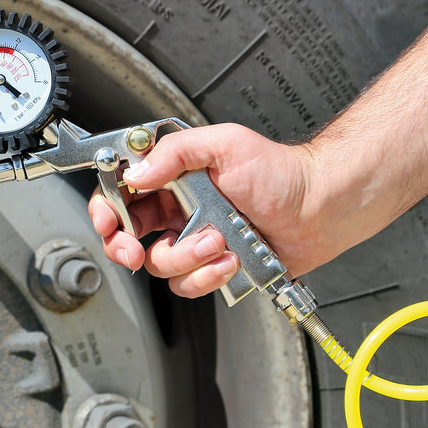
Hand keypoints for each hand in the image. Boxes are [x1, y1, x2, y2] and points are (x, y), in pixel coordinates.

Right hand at [88, 123, 331, 297]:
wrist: (321, 208)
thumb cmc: (281, 172)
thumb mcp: (224, 144)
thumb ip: (175, 152)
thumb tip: (137, 173)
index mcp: (173, 178)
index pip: (122, 192)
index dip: (106, 208)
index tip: (109, 220)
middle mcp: (178, 210)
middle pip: (127, 235)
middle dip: (124, 246)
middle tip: (133, 251)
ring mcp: (194, 240)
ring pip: (160, 264)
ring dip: (186, 257)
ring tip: (217, 241)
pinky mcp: (213, 267)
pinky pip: (189, 283)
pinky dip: (208, 276)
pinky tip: (231, 259)